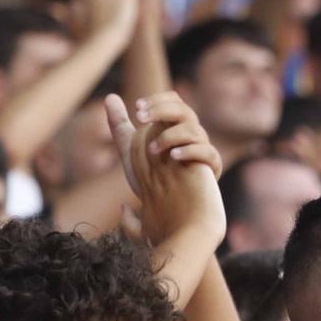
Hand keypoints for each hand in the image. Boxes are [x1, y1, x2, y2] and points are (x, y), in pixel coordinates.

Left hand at [104, 93, 226, 250]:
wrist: (172, 223)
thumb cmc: (155, 191)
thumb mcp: (132, 155)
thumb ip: (120, 128)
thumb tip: (110, 97)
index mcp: (176, 132)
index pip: (174, 103)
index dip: (157, 101)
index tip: (136, 110)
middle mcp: (191, 140)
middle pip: (185, 110)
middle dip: (162, 110)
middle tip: (140, 118)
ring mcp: (201, 154)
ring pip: (195, 128)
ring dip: (171, 134)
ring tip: (152, 150)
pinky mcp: (210, 170)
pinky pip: (208, 152)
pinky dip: (190, 151)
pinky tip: (173, 158)